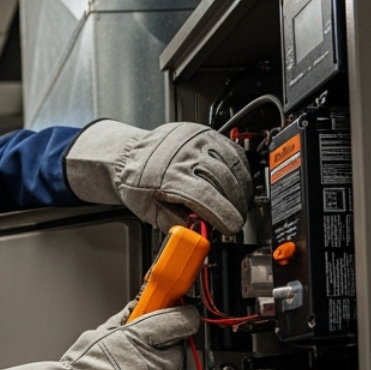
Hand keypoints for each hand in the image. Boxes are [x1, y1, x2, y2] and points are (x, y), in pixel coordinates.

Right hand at [0, 302, 198, 369]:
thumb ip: (124, 319)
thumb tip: (137, 306)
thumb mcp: (99, 334)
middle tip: (139, 357)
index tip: (185, 318)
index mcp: (139, 338)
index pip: (180, 322)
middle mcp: (152, 364)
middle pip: (176, 353)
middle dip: (163, 353)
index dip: (184, 319)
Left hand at [65, 120, 251, 232]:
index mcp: (168, 175)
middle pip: (223, 181)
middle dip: (234, 205)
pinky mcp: (206, 133)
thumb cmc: (137, 182)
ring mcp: (198, 140)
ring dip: (241, 189)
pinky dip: (240, 172)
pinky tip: (237, 186)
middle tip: (235, 220)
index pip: (204, 196)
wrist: (129, 154)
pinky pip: (233, 153)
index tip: (231, 227)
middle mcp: (185, 154)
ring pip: (232, 166)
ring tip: (238, 205)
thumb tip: (197, 236)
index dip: (223, 214)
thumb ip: (174, 224)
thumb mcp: (148, 211)